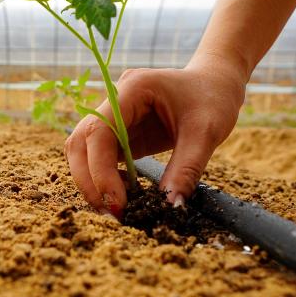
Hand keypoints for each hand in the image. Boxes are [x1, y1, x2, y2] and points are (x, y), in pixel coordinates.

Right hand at [64, 54, 246, 215]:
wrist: (215, 83)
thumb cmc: (212, 99)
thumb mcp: (206, 133)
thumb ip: (186, 170)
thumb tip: (169, 208)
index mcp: (132, 89)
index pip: (99, 131)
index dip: (101, 170)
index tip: (118, 203)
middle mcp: (114, 99)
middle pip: (79, 141)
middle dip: (88, 180)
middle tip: (111, 214)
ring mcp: (113, 116)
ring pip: (82, 150)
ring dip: (91, 181)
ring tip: (115, 209)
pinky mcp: (119, 132)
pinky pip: (99, 156)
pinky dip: (104, 179)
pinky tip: (122, 197)